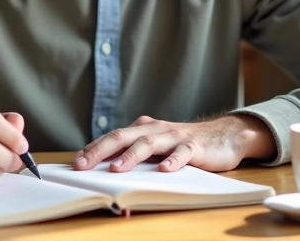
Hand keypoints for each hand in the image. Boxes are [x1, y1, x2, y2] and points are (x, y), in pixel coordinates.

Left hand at [71, 114, 274, 172]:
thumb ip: (136, 154)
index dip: (93, 148)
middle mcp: (156, 130)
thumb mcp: (157, 147)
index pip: (113, 137)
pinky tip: (165, 170)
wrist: (224, 136)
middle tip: (83, 165)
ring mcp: (175, 137)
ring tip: (117, 168)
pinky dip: (173, 161)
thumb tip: (106, 170)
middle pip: (124, 137)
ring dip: (131, 156)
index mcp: (143, 129)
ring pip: (149, 144)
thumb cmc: (184, 145)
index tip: (75, 162)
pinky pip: (182, 153)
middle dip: (101, 150)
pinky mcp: (195, 147)